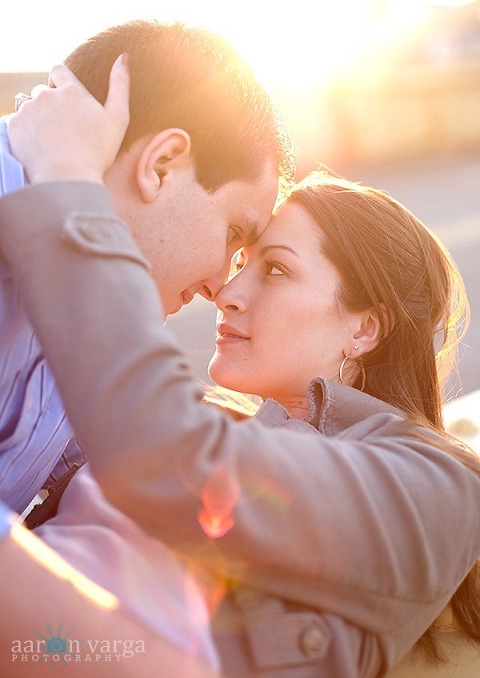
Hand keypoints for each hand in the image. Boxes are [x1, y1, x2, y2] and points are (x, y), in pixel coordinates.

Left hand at [7, 54, 129, 184]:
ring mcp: (28, 110)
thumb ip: (120, 85)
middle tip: (64, 131)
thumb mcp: (118, 119)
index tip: (68, 104)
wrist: (68, 179)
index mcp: (71, 91)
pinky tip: (41, 148)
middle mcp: (46, 95)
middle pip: (43, 92)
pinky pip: (18, 124)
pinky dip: (27, 134)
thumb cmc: (97, 152)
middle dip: (51, 105)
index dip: (62, 84)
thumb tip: (123, 56)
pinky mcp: (14, 127)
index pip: (59, 70)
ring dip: (38, 119)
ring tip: (52, 142)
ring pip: (30, 108)